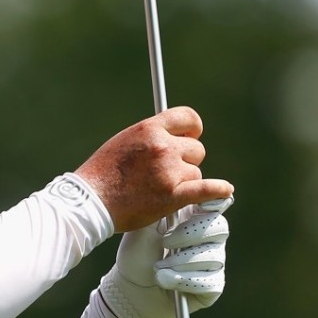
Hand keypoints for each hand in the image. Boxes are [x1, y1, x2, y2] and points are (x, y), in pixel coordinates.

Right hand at [75, 106, 233, 231]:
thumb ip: (150, 137)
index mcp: (149, 128)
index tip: (192, 135)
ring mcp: (169, 171)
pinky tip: (225, 189)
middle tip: (168, 171)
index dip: (193, 128)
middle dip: (186, 159)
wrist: (92, 199)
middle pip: (196, 149)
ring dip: (184, 180)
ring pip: (195, 172)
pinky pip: (205, 189)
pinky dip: (217, 190)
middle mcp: (163, 146)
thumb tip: (171, 138)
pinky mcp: (172, 196)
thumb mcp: (124, 141)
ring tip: (159, 188)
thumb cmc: (103, 172)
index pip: (187, 118)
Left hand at [99, 197, 232, 317]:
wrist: (133, 288)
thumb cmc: (137, 253)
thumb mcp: (143, 226)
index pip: (214, 204)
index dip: (213, 202)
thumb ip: (160, 205)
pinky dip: (184, 281)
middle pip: (220, 227)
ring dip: (182, 261)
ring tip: (159, 266)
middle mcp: (208, 237)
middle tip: (166, 242)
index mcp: (193, 217)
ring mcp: (213, 261)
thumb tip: (174, 186)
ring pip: (214, 255)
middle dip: (191, 234)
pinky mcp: (213, 285)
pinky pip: (210, 281)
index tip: (200, 204)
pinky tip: (166, 280)